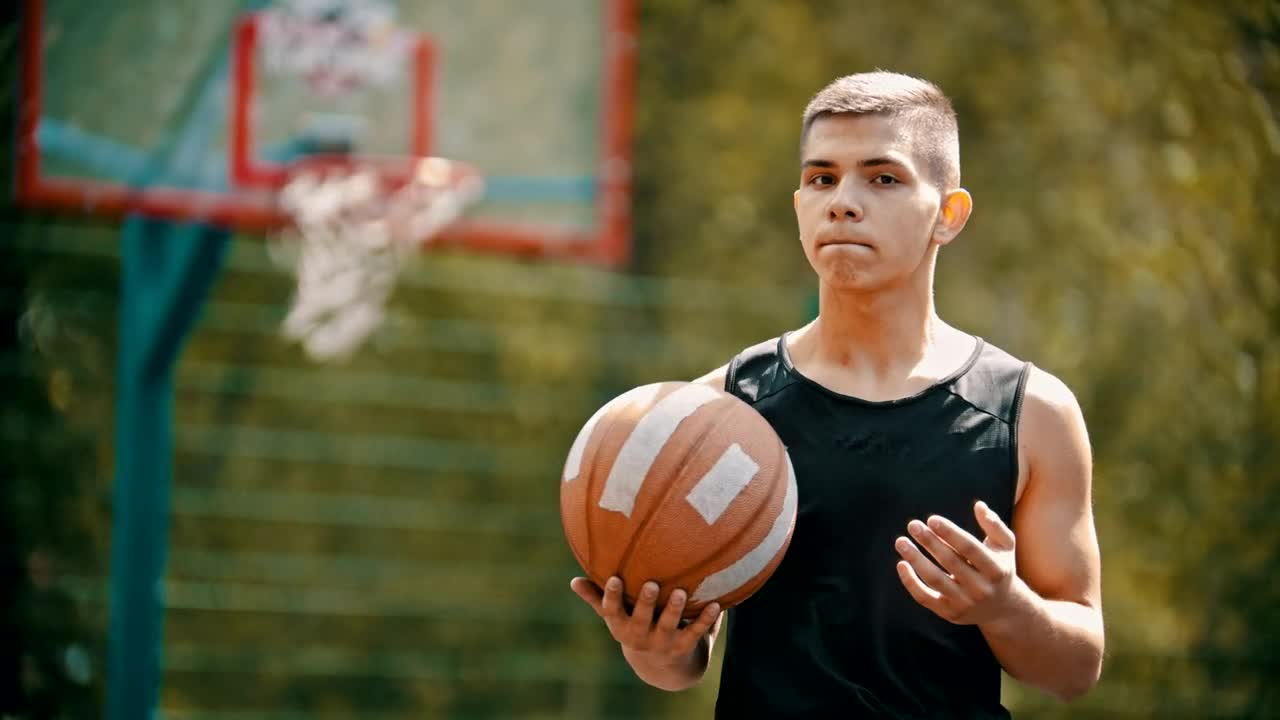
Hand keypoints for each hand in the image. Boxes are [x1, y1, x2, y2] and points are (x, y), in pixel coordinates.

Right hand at [570, 576, 720, 661]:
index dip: (611, 597)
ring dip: (675, 610)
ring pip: (669, 626)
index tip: (614, 578)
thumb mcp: (615, 618)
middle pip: (642, 619)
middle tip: (652, 584)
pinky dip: (706, 620)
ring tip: (680, 592)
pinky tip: (716, 604)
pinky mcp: (684, 646)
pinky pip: (696, 632)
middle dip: (646, 603)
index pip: (612, 612)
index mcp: (621, 626)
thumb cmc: (634, 628)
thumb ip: (597, 599)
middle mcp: (640, 636)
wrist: (662, 668)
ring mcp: (662, 642)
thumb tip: (573, 581)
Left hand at [894, 500, 1017, 625]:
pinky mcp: (950, 613)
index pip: (970, 548)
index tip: (931, 519)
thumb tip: (979, 506)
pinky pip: (925, 598)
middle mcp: (981, 588)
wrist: (1003, 608)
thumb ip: (994, 525)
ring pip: (935, 580)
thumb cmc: (999, 568)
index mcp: (996, 569)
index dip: (950, 533)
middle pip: (950, 562)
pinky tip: (901, 564)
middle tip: (913, 525)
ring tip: (901, 541)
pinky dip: (911, 582)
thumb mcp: (1004, 546)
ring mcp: (965, 603)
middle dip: (929, 542)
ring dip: (916, 559)